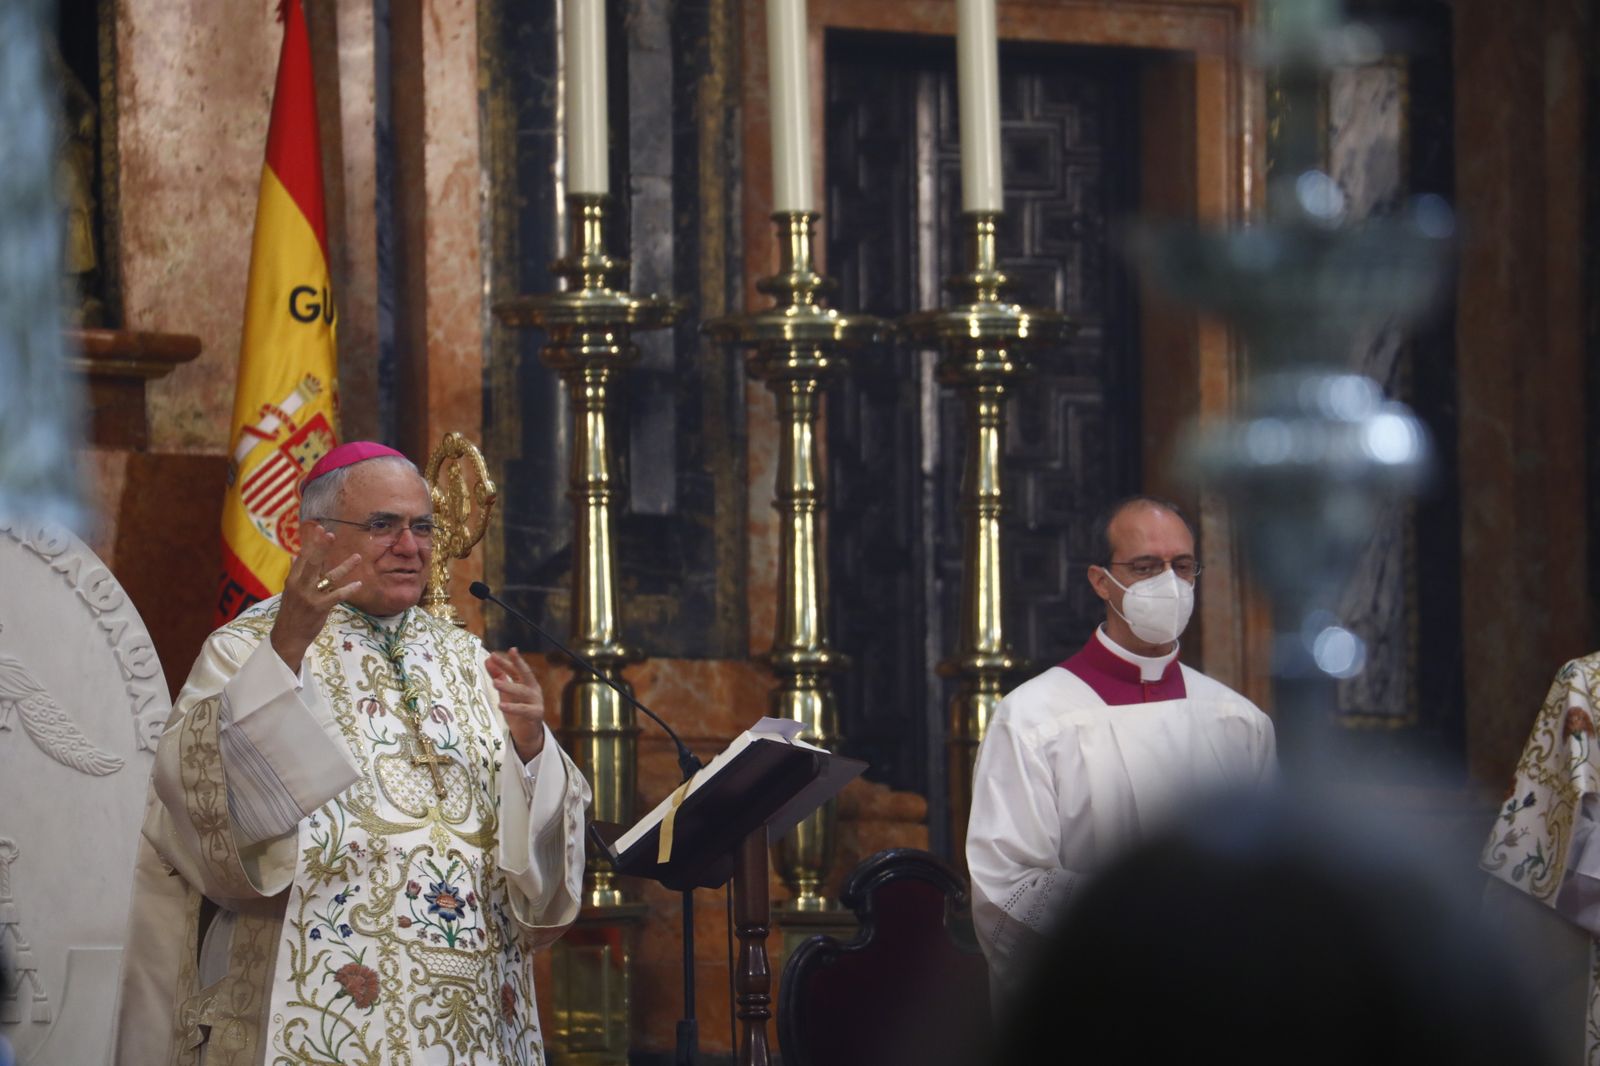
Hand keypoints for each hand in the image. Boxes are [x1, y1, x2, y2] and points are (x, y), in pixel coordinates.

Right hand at [269, 526, 361, 673]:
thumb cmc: (292, 612)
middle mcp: (300, 585)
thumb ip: (297, 574)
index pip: (303, 557)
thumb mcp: (290, 591)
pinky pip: (337, 595)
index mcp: (293, 579)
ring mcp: (309, 596)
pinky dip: (348, 589)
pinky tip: (358, 584)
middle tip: (331, 534)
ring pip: (329, 577)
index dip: (311, 542)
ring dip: (345, 566)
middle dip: (322, 547)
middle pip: (313, 562)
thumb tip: (296, 557)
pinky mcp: (319, 607)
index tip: (319, 528)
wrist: (287, 636)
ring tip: (358, 557)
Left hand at [487, 647, 545, 762]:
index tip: (499, 652)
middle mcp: (533, 690)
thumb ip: (499, 676)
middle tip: (497, 658)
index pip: (518, 669)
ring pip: (523, 692)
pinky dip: (513, 707)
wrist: (528, 734)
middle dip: (513, 664)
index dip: (509, 661)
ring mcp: (536, 702)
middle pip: (524, 674)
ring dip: (508, 686)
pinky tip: (501, 705)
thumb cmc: (517, 711)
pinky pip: (524, 710)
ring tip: (494, 683)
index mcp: (527, 683)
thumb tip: (488, 660)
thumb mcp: (506, 693)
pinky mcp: (535, 715)